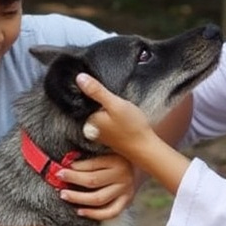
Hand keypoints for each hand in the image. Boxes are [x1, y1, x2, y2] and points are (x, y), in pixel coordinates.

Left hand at [58, 153, 134, 219]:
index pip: (90, 166)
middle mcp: (123, 175)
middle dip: (72, 181)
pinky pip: (110, 212)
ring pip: (98, 199)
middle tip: (58, 180)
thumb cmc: (119, 156)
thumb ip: (91, 156)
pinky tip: (80, 211)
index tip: (59, 169)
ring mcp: (125, 190)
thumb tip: (67, 162)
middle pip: (92, 181)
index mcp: (116, 160)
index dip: (73, 168)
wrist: (142, 165)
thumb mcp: (108, 150)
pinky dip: (94, 214)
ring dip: (78, 198)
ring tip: (64, 195)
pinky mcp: (127, 201)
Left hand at [74, 72, 191, 195]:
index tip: (99, 88)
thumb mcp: (115, 104)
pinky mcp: (107, 135)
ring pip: (97, 113)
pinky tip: (119, 115)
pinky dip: (108, 115)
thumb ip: (96, 91)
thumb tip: (79, 78)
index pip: (81, 99)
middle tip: (113, 99)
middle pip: (89, 106)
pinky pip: (103, 120)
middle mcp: (90, 128)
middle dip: (97, 99)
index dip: (89, 90)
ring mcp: (99, 132)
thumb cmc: (132, 127)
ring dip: (104, 107)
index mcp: (88, 119)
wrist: (145, 147)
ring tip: (118, 106)